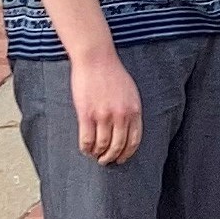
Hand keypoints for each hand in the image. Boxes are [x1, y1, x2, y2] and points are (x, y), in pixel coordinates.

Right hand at [69, 48, 144, 165]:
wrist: (96, 58)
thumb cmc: (112, 73)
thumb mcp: (130, 91)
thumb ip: (130, 110)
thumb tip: (127, 130)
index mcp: (134, 110)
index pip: (134, 140)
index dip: (127, 153)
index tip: (121, 158)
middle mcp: (121, 115)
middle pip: (118, 146)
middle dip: (112, 157)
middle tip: (105, 160)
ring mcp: (104, 116)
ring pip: (102, 146)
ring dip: (98, 155)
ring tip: (95, 155)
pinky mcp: (87, 115)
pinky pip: (87, 140)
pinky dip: (86, 148)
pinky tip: (85, 148)